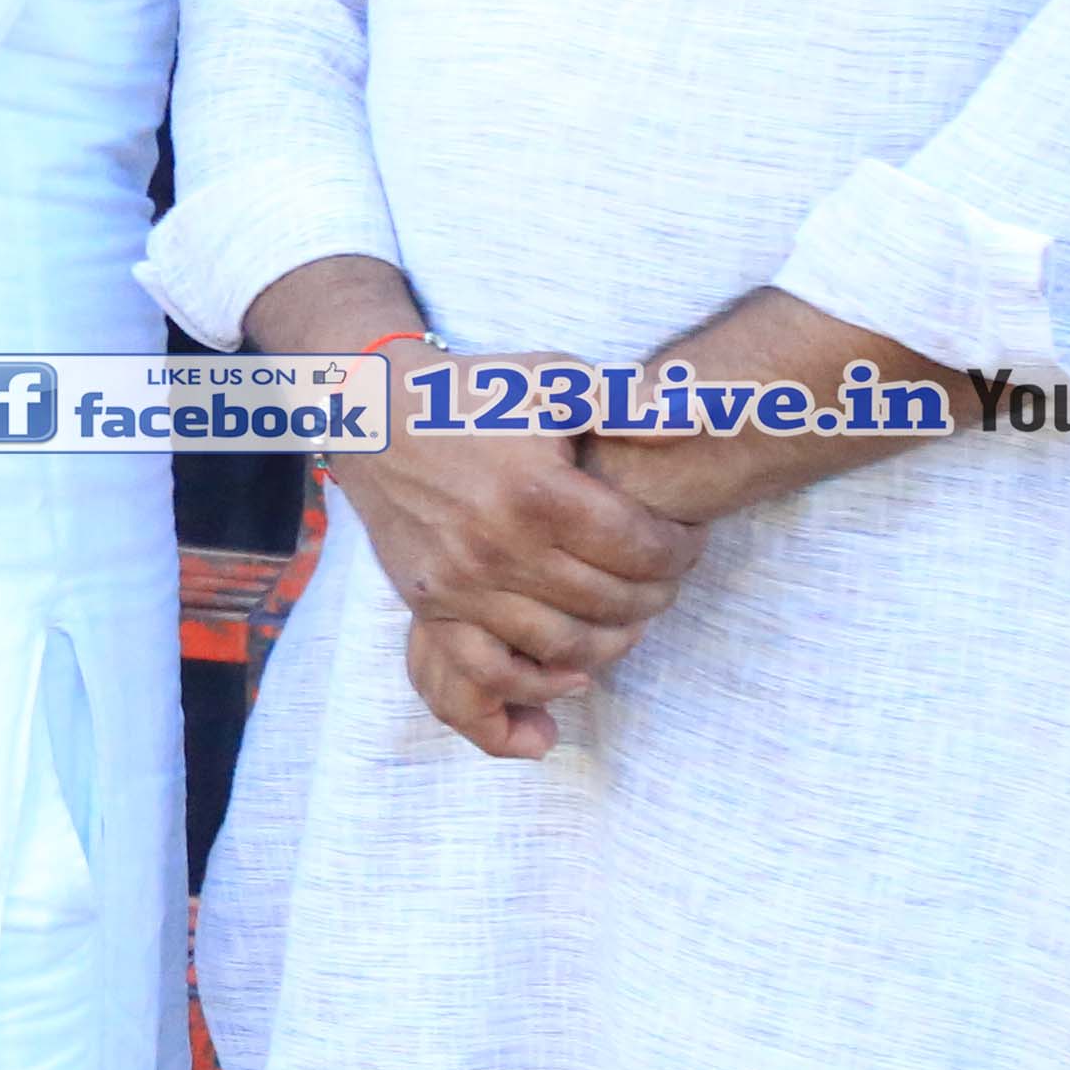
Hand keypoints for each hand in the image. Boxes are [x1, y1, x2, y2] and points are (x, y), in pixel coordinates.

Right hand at [325, 349, 701, 743]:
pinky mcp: (431, 606)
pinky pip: (487, 673)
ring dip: (615, 642)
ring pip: (563, 646)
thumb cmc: (471, 395)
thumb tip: (697, 418)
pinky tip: (573, 678)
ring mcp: (461, 584)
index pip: (641, 548)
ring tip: (633, 619)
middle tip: (668, 578)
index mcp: (538, 491)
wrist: (372, 415)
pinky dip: (536, 689)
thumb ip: (627, 401)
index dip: (682, 550)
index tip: (688, 541)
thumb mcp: (551, 379)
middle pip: (611, 601)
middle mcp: (499, 547)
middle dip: (658, 594)